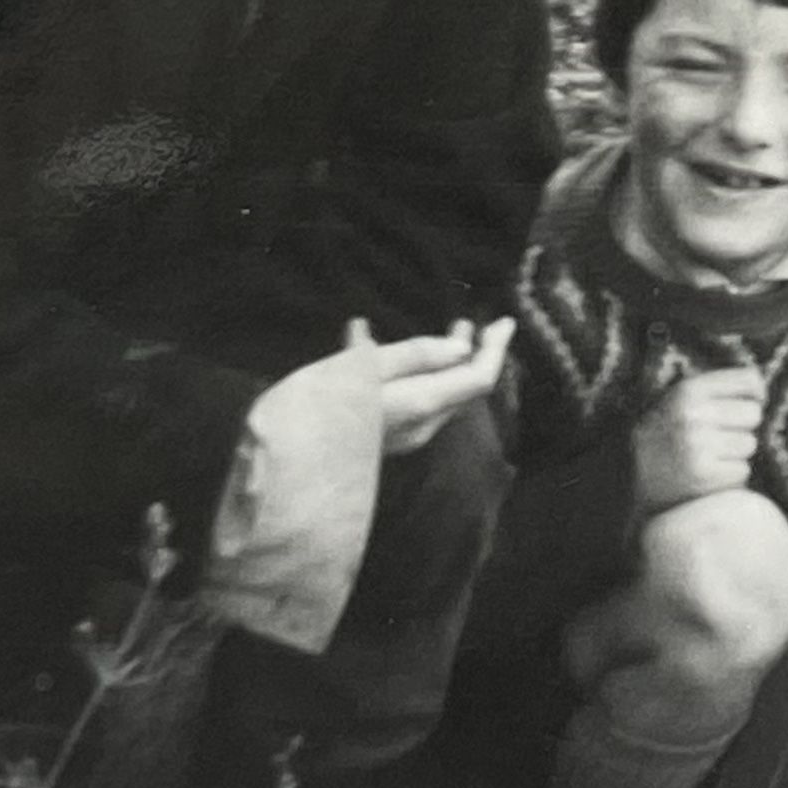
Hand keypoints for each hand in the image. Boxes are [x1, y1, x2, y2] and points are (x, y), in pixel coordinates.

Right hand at [334, 315, 510, 458]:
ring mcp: (403, 437)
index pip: (478, 378)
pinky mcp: (381, 439)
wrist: (283, 467)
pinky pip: (413, 401)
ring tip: (437, 332)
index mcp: (422, 404)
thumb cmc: (320, 408)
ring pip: (438, 394)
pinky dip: (414, 374)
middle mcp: (422, 425)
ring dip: (443, 362)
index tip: (503, 320)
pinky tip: (381, 353)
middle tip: (466, 320)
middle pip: (461, 388)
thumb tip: (458, 347)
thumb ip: (413, 356)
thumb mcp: (365, 368)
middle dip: (470, 352)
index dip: (494, 349)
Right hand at [634, 363, 766, 510]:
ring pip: (750, 444)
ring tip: (709, 456)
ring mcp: (699, 446)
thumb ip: (717, 388)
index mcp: (688, 390)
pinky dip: (730, 475)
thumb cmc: (664, 435)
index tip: (749, 401)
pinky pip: (742, 471)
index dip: (754, 393)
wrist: (628, 478)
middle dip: (741, 426)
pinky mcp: (704, 476)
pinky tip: (708, 474)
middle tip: (718, 436)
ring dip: (735, 453)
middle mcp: (693, 414)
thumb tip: (761, 386)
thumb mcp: (680, 399)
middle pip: (753, 414)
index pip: (749, 380)